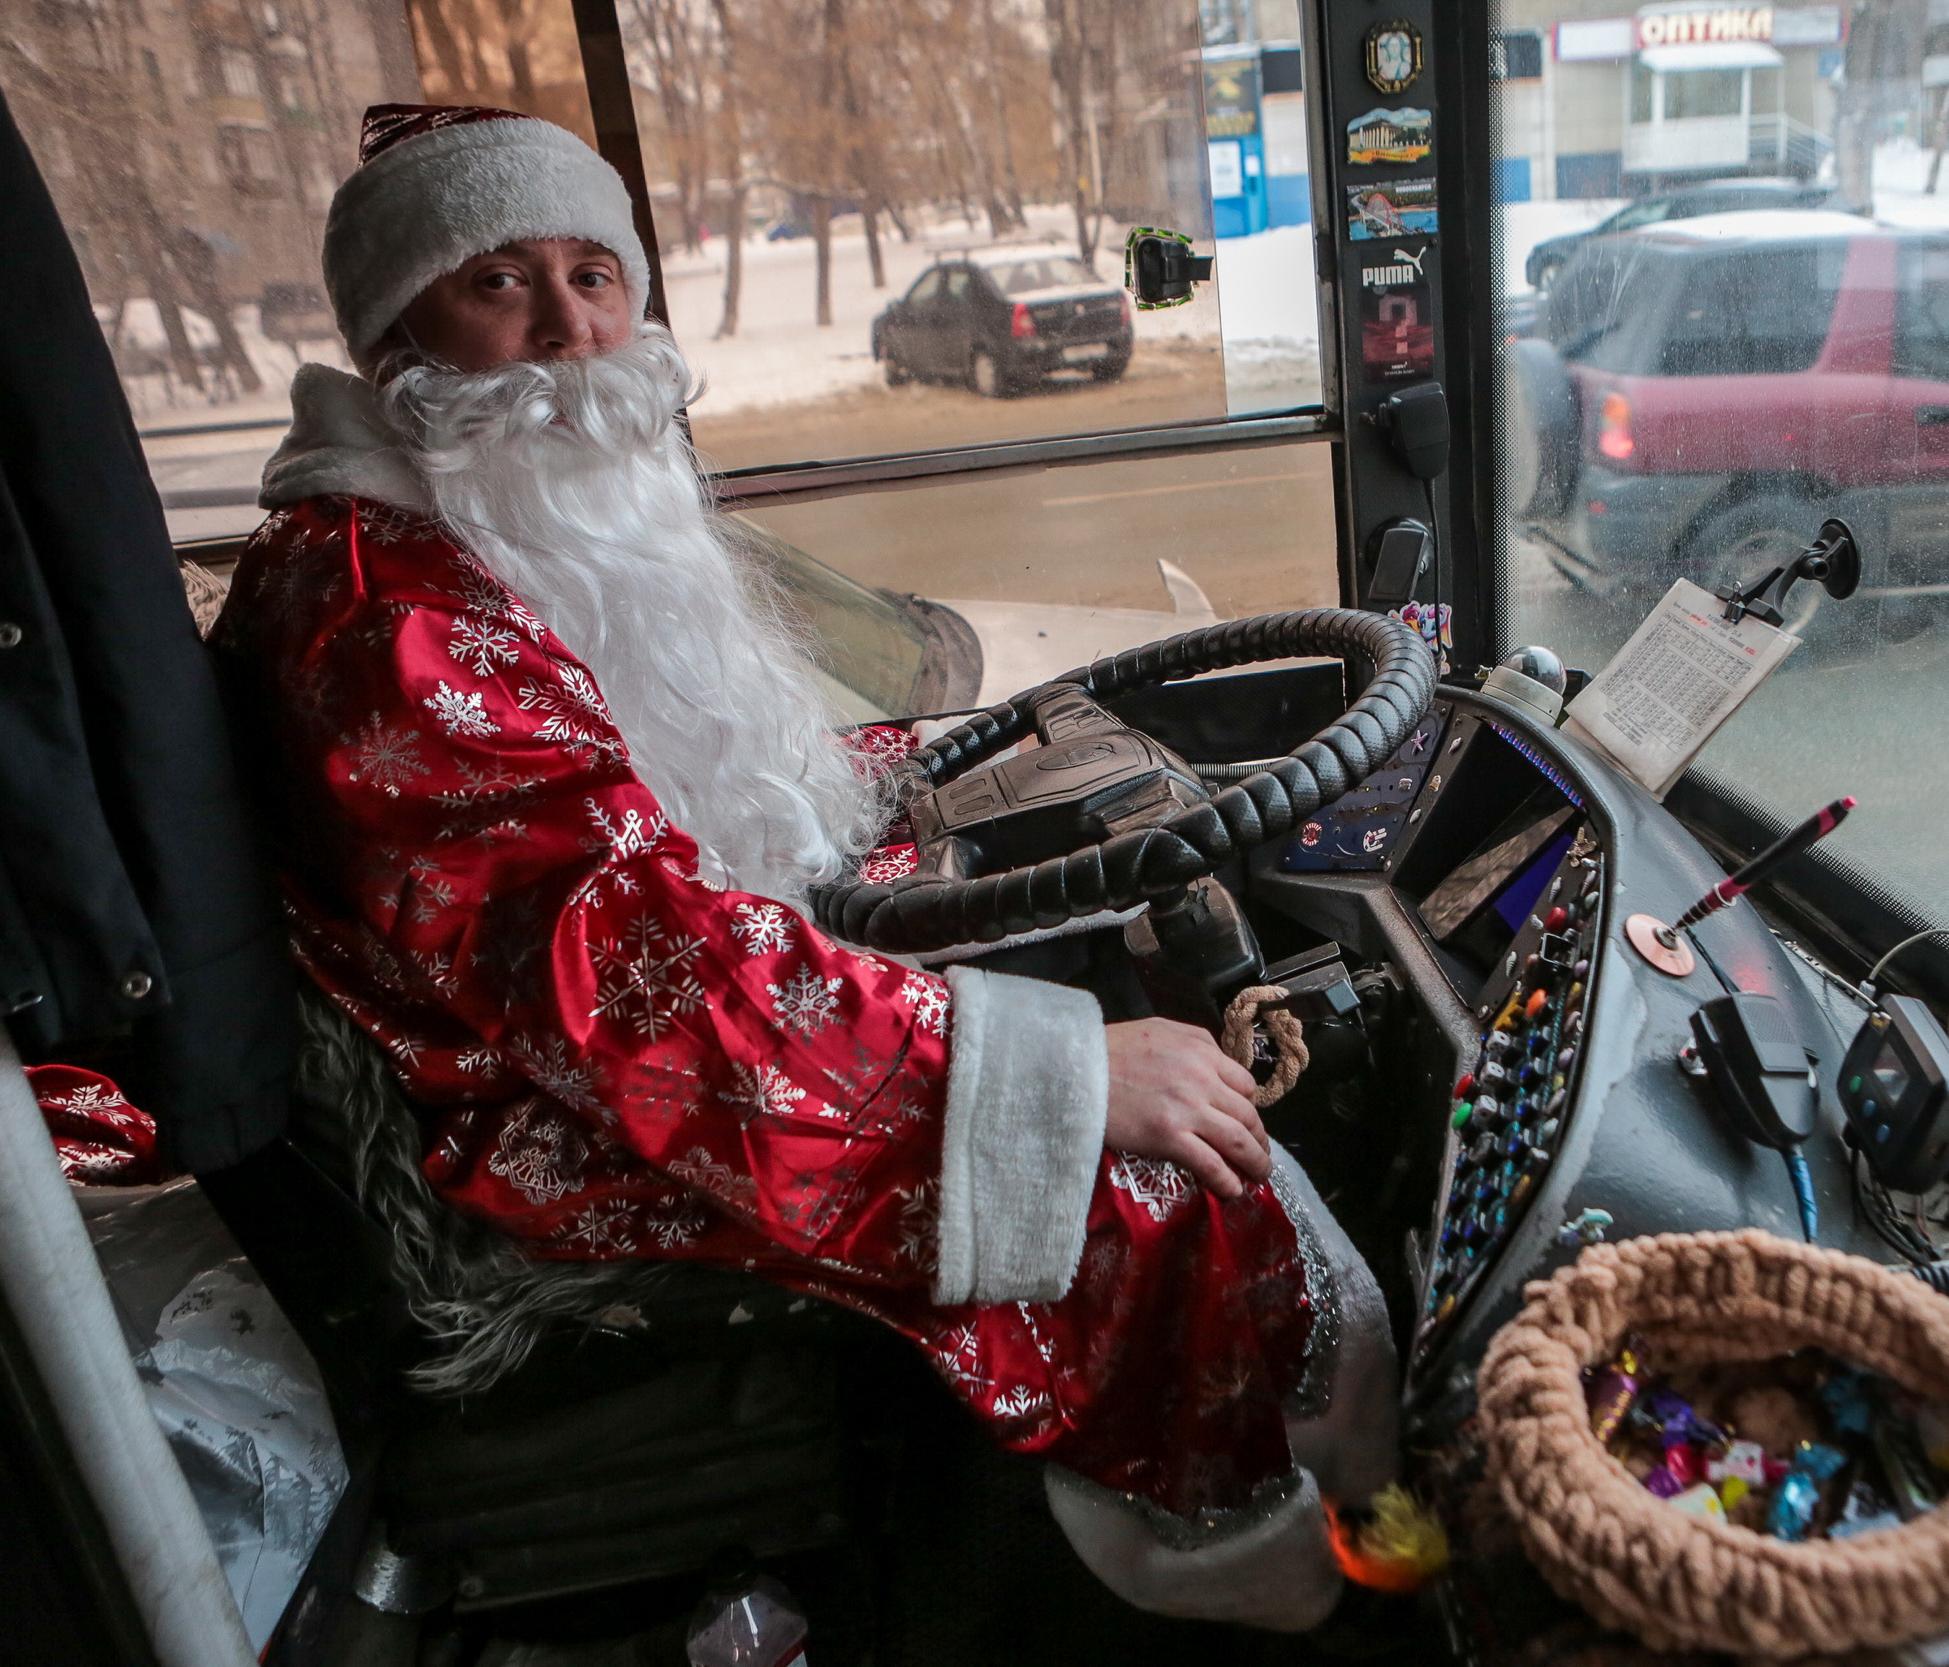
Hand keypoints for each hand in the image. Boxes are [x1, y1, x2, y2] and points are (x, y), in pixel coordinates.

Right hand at [1103, 1017, 1271, 1199]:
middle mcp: (1203, 1080)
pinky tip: (1232, 1190)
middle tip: (1260, 1153)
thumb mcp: (1162, 1028)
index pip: (1245, 1084)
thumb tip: (1217, 1061)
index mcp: (1203, 1052)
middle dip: (1259, 1138)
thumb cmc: (1113, 1047)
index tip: (1246, 1120)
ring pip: (1237, 1141)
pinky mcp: (1169, 1138)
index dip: (1249, 1106)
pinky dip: (1227, 1180)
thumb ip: (1196, 1042)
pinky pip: (1210, 1163)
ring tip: (1258, 1176)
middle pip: (1247, 1115)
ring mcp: (1188, 1110)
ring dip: (1255, 1162)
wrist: (1077, 1068)